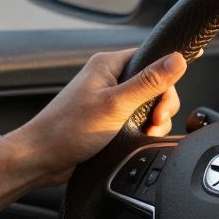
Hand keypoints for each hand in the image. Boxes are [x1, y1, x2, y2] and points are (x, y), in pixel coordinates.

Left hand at [6, 48, 185, 188]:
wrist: (41, 159)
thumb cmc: (68, 130)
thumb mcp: (116, 105)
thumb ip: (148, 83)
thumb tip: (177, 59)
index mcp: (108, 65)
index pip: (152, 59)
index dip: (165, 82)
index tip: (162, 106)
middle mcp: (107, 79)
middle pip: (153, 85)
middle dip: (159, 108)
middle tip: (152, 125)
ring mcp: (106, 100)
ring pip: (146, 106)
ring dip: (150, 123)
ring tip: (141, 136)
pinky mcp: (106, 121)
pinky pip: (134, 121)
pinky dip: (139, 132)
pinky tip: (133, 142)